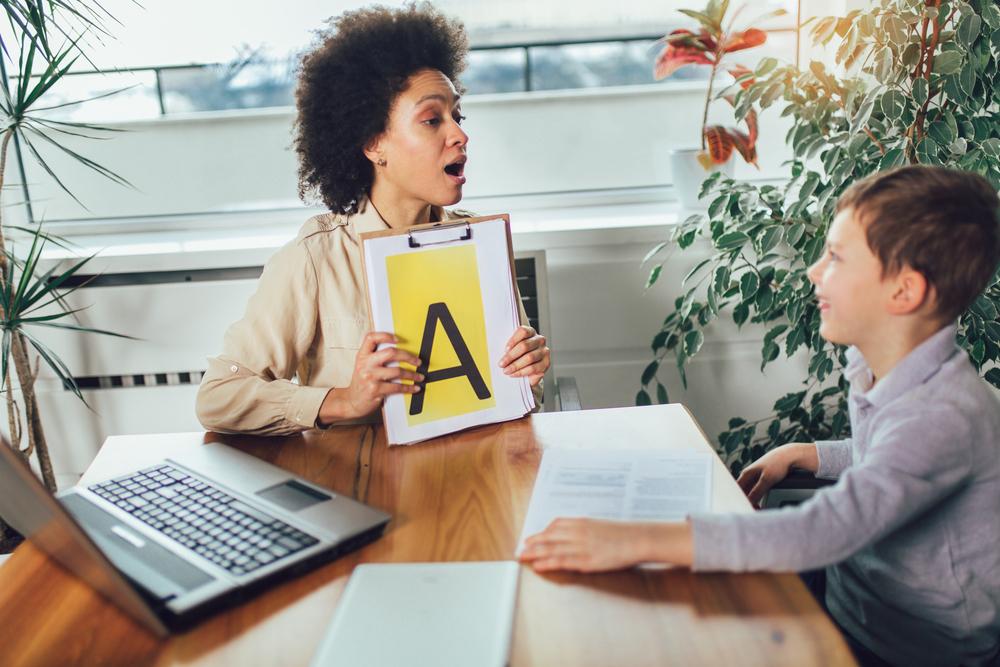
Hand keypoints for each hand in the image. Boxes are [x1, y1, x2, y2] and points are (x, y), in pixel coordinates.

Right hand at [318, 332, 422, 422]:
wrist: (351, 402)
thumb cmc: (361, 383)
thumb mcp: (363, 366)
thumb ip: (374, 357)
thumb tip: (398, 350)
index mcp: (362, 356)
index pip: (371, 338)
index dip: (385, 335)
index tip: (398, 339)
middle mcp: (365, 364)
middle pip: (390, 352)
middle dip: (408, 356)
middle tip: (418, 361)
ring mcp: (370, 377)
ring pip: (397, 371)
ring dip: (412, 374)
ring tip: (419, 376)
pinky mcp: (375, 390)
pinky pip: (397, 387)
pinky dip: (409, 387)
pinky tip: (414, 388)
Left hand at [499, 325, 549, 386]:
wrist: (528, 366)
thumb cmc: (518, 354)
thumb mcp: (513, 347)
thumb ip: (509, 346)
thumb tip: (499, 350)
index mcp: (531, 332)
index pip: (523, 331)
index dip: (513, 340)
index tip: (505, 349)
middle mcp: (540, 340)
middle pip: (525, 346)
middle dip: (511, 356)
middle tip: (502, 364)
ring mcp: (544, 351)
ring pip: (529, 358)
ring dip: (515, 365)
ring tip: (506, 370)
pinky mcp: (546, 363)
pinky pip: (533, 368)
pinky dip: (522, 372)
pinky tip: (514, 374)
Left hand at [519, 518, 651, 572]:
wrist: (638, 538)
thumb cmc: (622, 533)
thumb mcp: (600, 526)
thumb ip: (585, 529)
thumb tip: (574, 533)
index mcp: (582, 522)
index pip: (555, 525)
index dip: (542, 532)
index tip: (532, 537)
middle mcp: (578, 532)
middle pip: (549, 537)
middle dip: (532, 543)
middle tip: (521, 548)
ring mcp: (581, 546)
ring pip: (551, 549)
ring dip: (534, 553)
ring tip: (522, 557)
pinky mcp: (586, 561)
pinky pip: (562, 561)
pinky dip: (547, 563)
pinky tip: (538, 565)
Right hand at [736, 443, 814, 507]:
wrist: (789, 455)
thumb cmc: (778, 464)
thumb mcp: (767, 480)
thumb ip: (757, 491)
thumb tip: (749, 502)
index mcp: (746, 474)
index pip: (737, 491)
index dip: (739, 501)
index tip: (746, 509)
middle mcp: (748, 475)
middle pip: (742, 492)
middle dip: (746, 502)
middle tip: (753, 511)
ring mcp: (755, 476)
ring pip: (749, 492)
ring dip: (752, 500)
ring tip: (758, 509)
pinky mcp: (762, 478)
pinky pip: (755, 490)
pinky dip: (757, 497)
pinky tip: (761, 503)